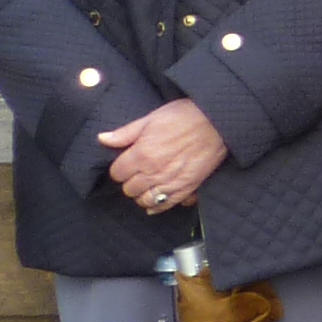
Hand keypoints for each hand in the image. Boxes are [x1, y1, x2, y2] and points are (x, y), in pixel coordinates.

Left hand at [100, 99, 226, 211]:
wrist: (218, 122)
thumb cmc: (185, 116)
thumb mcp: (152, 118)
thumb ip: (126, 132)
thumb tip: (102, 139)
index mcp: (141, 154)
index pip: (117, 173)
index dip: (120, 167)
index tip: (127, 162)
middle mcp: (153, 172)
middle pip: (129, 189)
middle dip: (130, 181)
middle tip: (137, 172)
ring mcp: (171, 182)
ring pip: (144, 200)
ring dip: (142, 194)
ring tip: (146, 186)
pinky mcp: (187, 188)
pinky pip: (165, 205)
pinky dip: (157, 206)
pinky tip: (155, 201)